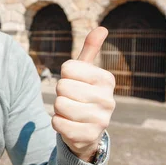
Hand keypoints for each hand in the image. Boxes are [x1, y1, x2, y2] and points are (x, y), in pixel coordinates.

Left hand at [51, 27, 115, 161]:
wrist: (87, 130)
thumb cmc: (83, 94)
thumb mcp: (86, 72)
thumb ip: (90, 49)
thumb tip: (102, 28)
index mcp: (106, 79)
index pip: (67, 68)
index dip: (65, 76)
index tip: (75, 84)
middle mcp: (108, 99)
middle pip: (62, 87)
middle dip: (61, 94)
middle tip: (72, 100)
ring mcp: (101, 120)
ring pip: (59, 105)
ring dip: (59, 109)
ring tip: (71, 112)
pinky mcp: (89, 137)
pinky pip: (57, 124)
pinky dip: (58, 123)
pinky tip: (70, 125)